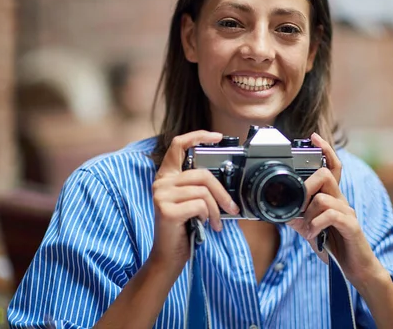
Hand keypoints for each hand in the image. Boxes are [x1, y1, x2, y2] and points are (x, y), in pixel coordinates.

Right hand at [149, 131, 239, 273]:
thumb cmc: (183, 227)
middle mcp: (161, 182)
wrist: (169, 255)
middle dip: (222, 192)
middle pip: (201, 174)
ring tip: (214, 222)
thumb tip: (225, 180)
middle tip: (232, 207)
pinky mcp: (166, 210)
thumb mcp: (191, 201)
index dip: (198, 136)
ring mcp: (161, 195)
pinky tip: (202, 225)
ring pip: (203, 191)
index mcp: (167, 176)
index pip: (178, 145)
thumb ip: (199, 186)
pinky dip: (207, 216)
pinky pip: (199, 205)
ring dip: (215, 209)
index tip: (217, 137)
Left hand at [287, 133, 385, 287]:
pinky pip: (331, 215)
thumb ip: (298, 217)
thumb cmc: (335, 244)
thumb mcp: (310, 228)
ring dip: (309, 214)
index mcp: (333, 197)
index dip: (325, 150)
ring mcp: (348, 212)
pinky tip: (313, 235)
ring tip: (308, 229)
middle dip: (307, 186)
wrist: (355, 267)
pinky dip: (316, 224)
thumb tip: (280, 209)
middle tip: (300, 206)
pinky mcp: (351, 226)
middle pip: (326, 175)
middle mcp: (342, 200)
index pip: (332, 166)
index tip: (314, 137)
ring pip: (324, 197)